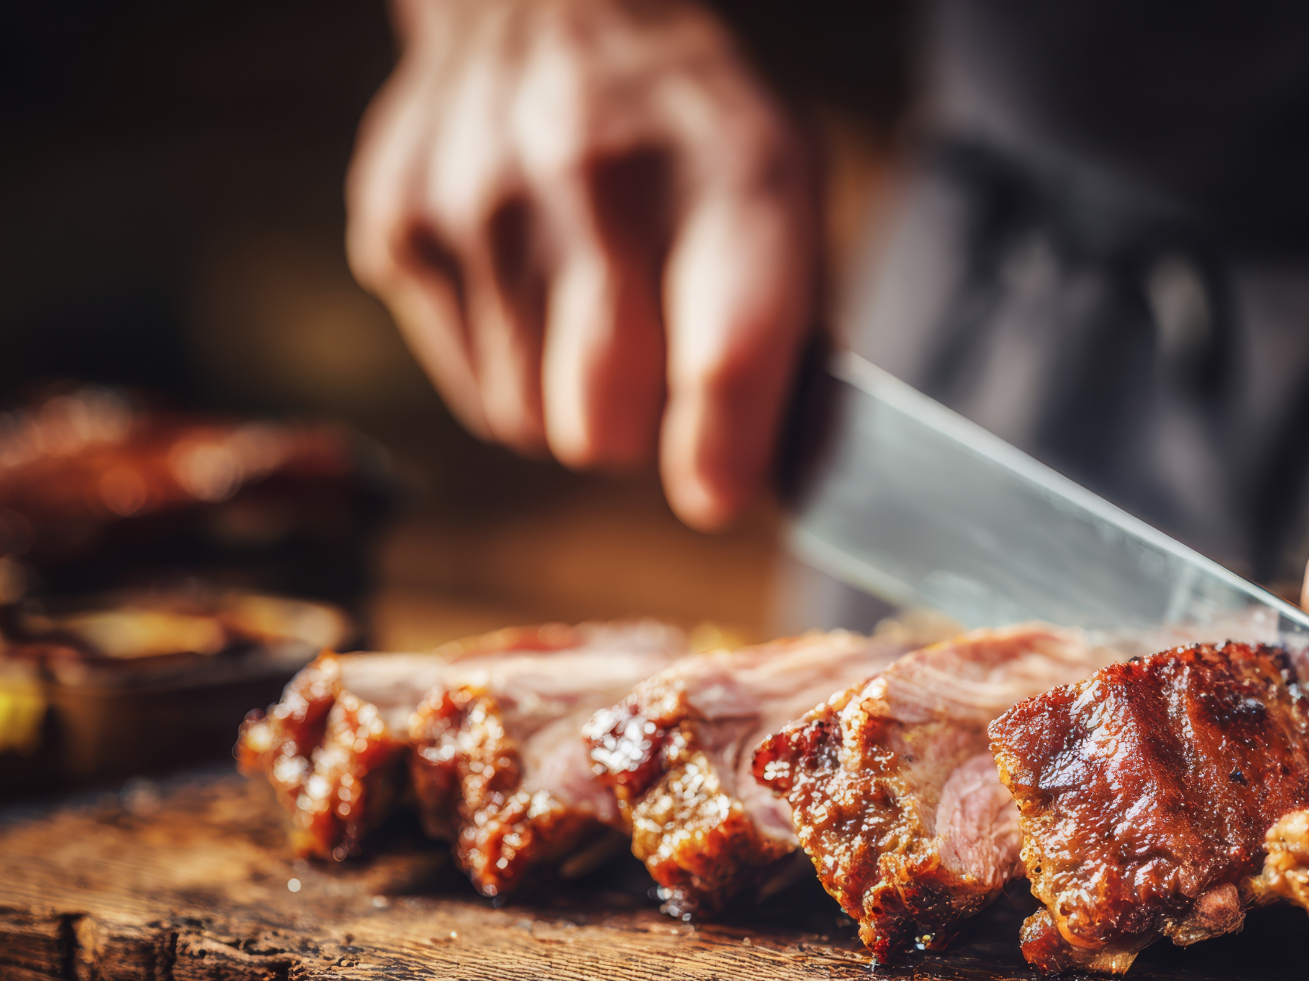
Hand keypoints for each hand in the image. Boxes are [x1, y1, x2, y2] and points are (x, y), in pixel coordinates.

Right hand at [347, 0, 815, 529]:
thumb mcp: (789, 194)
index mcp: (730, 175)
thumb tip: (779, 482)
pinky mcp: (400, 227)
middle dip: (641, 435)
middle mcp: (596, 181)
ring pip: (532, 424)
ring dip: (574, 407)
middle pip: (603, 425)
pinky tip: (537, 294)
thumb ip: (797, 341)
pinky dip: (515, 374)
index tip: (717, 491)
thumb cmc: (696, 133)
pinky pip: (474, 391)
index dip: (721, 451)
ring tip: (598, 321)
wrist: (549, 3)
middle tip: (660, 380)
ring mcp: (481, 203)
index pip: (723, 356)